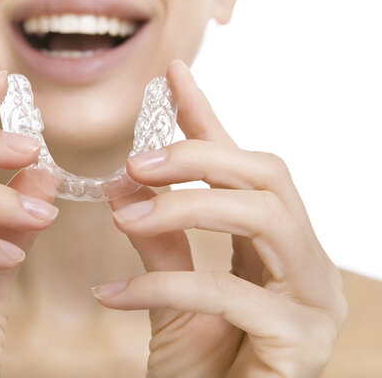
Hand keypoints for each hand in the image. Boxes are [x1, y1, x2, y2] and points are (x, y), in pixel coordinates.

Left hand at [94, 61, 347, 376]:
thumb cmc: (202, 370)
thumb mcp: (172, 296)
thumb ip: (160, 240)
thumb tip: (126, 185)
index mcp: (277, 247)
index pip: (245, 166)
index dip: (208, 118)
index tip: (171, 77)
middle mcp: (307, 263)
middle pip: (266, 175)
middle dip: (198, 158)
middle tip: (134, 164)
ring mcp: (314, 300)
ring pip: (262, 215)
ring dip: (184, 207)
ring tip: (126, 216)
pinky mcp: (301, 339)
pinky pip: (228, 290)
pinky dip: (163, 285)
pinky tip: (113, 297)